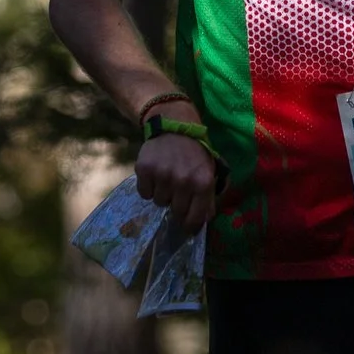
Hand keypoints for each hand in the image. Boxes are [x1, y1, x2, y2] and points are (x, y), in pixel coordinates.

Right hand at [134, 114, 218, 233]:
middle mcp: (183, 181)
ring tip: (166, 179)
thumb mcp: (209, 172)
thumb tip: (203, 221)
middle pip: (176, 212)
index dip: (190, 226)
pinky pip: (144, 194)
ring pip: (159, 203)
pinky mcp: (145, 170)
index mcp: (203, 183)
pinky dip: (148, 188)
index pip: (194, 218)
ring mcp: (162, 175)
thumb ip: (209, 197)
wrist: (174, 127)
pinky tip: (154, 176)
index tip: (186, 226)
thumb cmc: (195, 153)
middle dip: (177, 206)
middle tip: (177, 194)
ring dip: (163, 195)